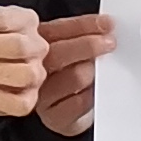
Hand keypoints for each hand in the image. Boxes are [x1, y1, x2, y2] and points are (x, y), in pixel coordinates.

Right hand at [32, 14, 119, 135]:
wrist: (66, 112)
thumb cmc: (67, 76)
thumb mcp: (70, 51)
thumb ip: (80, 36)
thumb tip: (105, 27)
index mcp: (33, 47)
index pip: (56, 31)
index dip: (83, 25)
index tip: (106, 23)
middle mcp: (30, 70)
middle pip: (58, 53)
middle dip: (89, 45)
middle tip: (110, 43)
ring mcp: (40, 95)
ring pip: (75, 77)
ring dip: (93, 71)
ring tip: (101, 71)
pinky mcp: (54, 117)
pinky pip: (81, 101)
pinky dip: (94, 94)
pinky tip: (96, 91)